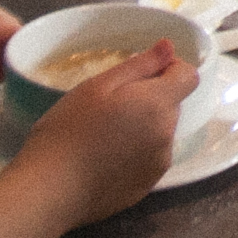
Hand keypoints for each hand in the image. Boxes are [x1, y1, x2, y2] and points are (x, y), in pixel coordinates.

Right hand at [8, 39, 198, 226]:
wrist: (50, 190)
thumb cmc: (67, 131)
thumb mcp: (97, 87)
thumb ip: (140, 65)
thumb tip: (170, 47)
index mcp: (158, 105)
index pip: (188, 77)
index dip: (170, 68)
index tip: (143, 72)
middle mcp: (168, 135)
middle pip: (171, 105)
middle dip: (149, 99)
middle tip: (109, 105)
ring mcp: (159, 164)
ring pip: (160, 132)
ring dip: (143, 126)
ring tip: (103, 134)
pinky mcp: (147, 186)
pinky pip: (149, 158)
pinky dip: (135, 152)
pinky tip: (104, 157)